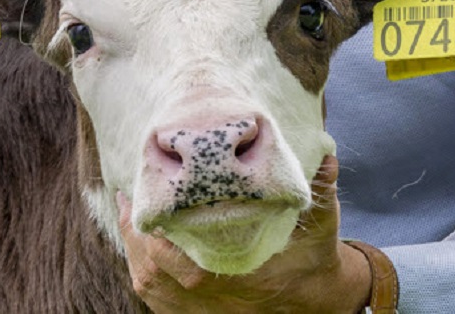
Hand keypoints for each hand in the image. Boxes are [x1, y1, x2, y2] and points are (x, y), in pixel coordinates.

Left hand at [117, 155, 371, 313]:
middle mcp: (208, 295)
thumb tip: (327, 156)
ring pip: (148, 281)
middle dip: (135, 230)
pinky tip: (139, 249)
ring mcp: (198, 310)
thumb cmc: (314, 259)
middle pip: (151, 263)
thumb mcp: (323, 224)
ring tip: (127, 216)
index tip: (143, 193)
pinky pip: (155, 298)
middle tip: (127, 197)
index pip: (176, 251)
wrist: (316, 303)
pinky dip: (143, 272)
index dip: (153, 224)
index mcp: (232, 272)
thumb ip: (322, 189)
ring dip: (134, 249)